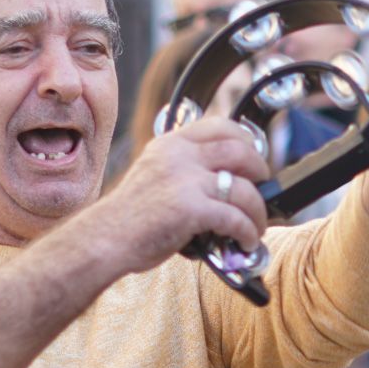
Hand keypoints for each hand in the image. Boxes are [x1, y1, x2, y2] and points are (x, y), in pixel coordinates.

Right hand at [98, 118, 271, 274]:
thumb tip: (227, 178)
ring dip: (258, 211)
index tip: (256, 157)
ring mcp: (185, 180)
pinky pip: (236, 218)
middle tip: (262, 190)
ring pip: (243, 189)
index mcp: (171, 144)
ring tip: (257, 226)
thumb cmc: (132, 216)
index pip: (220, 126)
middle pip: (240, 151)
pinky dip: (248, 232)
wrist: (106, 238)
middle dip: (260, 172)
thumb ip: (186, 167)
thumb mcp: (156, 174)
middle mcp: (179, 156)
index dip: (247, 140)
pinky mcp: (190, 209)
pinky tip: (246, 242)